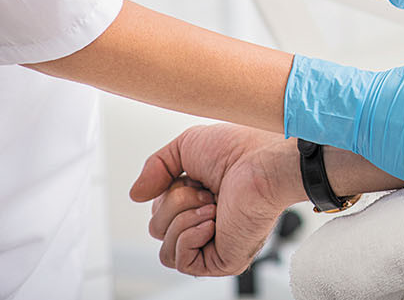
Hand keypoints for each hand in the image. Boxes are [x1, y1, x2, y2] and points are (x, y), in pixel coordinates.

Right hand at [129, 124, 287, 275]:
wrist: (264, 162)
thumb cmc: (240, 149)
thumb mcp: (186, 146)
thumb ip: (155, 167)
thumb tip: (135, 195)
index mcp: (200, 200)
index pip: (159, 211)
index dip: (168, 193)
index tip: (195, 177)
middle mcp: (207, 223)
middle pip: (157, 228)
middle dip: (175, 204)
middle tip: (208, 191)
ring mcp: (214, 243)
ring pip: (165, 248)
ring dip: (182, 220)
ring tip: (212, 204)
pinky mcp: (222, 260)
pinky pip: (180, 262)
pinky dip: (189, 237)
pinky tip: (212, 220)